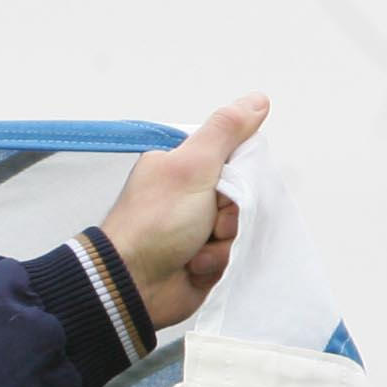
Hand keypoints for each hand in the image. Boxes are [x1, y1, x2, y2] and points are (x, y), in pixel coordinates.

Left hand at [98, 95, 267, 329]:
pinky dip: (215, 263)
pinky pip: (229, 257)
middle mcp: (186, 197)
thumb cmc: (152, 225)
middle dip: (229, 214)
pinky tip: (192, 266)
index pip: (234, 160)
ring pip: (238, 229)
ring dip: (222, 242)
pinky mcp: (200, 260)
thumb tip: (256, 100)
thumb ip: (224, 131)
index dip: (237, 177)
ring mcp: (193, 230)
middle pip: (240, 197)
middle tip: (206, 221)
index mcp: (178, 169)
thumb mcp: (191, 167)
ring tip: (194, 249)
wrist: (130, 286)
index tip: (220, 186)